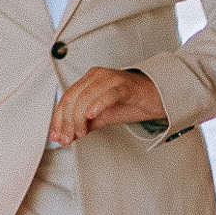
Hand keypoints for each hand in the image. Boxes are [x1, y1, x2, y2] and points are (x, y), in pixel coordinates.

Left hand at [48, 66, 164, 146]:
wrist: (158, 97)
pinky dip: (97, 105)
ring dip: (78, 117)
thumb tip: (69, 136)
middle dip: (66, 121)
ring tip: (79, 132)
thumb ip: (86, 124)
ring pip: (86, 96)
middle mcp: (97, 76)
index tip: (57, 136)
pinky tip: (90, 116)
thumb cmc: (132, 102)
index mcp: (89, 81)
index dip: (58, 119)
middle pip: (73, 98)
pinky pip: (108, 94)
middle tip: (67, 138)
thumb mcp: (104, 115)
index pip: (66, 99)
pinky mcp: (126, 85)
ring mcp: (111, 78)